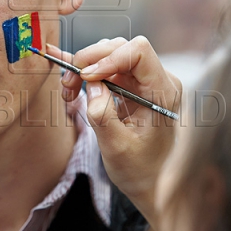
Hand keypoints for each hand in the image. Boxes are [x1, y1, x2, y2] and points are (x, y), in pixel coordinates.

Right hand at [48, 37, 180, 229]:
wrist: (150, 182)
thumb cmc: (140, 169)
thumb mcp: (117, 148)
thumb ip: (103, 116)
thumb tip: (92, 86)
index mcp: (163, 92)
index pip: (139, 52)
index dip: (109, 58)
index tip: (86, 77)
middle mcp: (157, 80)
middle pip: (121, 49)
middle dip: (91, 60)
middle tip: (68, 81)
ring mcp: (143, 82)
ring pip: (110, 56)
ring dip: (85, 68)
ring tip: (68, 89)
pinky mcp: (131, 86)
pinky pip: (107, 69)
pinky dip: (86, 73)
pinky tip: (67, 74)